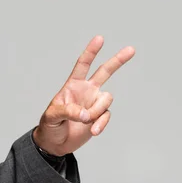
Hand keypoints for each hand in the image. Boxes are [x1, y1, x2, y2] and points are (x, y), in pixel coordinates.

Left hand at [33, 35, 134, 155]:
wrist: (55, 143)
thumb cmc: (50, 125)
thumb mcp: (52, 116)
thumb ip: (69, 112)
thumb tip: (87, 114)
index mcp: (73, 85)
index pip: (83, 65)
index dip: (91, 52)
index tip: (100, 39)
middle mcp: (87, 91)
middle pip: (105, 72)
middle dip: (118, 60)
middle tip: (131, 49)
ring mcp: (94, 103)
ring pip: (107, 99)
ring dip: (96, 111)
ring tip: (84, 121)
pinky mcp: (100, 117)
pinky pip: (106, 116)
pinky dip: (101, 124)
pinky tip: (93, 131)